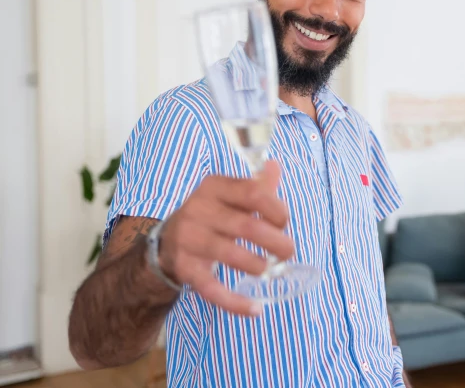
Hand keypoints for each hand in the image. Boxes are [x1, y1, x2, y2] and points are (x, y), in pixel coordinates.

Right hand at [157, 161, 294, 315]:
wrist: (166, 243)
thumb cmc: (211, 216)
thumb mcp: (229, 196)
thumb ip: (256, 185)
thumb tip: (275, 165)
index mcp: (214, 187)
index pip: (252, 193)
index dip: (276, 208)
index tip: (284, 222)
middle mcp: (197, 209)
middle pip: (246, 226)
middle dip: (276, 242)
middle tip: (288, 252)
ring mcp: (188, 240)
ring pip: (230, 254)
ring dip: (258, 266)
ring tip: (270, 271)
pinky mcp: (184, 268)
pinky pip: (212, 288)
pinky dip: (235, 302)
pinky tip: (255, 309)